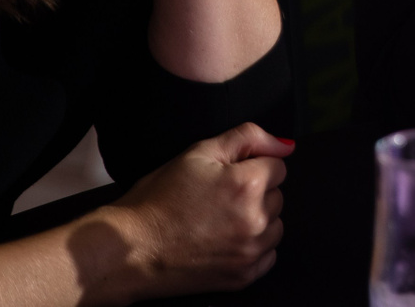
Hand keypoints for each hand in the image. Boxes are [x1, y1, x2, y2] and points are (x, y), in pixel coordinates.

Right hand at [103, 123, 292, 296]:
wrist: (129, 248)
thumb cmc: (158, 200)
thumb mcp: (198, 152)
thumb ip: (247, 138)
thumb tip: (284, 145)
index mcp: (247, 184)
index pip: (278, 166)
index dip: (252, 165)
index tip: (229, 175)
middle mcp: (255, 220)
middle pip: (277, 196)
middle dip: (256, 192)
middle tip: (219, 196)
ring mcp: (250, 252)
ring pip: (275, 226)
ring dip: (257, 220)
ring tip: (220, 219)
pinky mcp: (243, 277)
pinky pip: (268, 256)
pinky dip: (253, 248)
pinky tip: (225, 241)